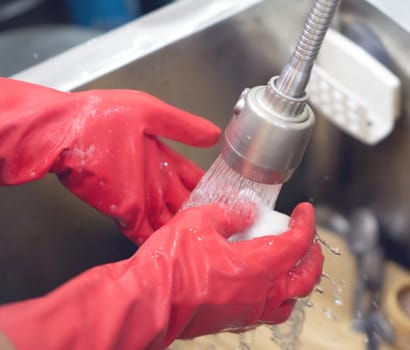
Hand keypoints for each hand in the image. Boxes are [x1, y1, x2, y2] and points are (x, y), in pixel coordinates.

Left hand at [0, 78, 219, 243]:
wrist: (61, 133)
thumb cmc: (99, 117)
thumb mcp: (149, 112)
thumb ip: (182, 126)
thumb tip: (214, 134)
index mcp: (163, 157)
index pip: (193, 178)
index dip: (210, 188)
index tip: (229, 199)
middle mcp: (154, 181)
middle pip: (185, 203)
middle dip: (203, 214)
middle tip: (225, 228)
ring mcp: (140, 199)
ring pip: (170, 220)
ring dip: (185, 230)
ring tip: (207, 243)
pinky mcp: (123, 213)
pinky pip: (147, 233)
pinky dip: (162, 241)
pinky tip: (178, 249)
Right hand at [0, 202, 323, 349]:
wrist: (147, 302)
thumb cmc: (170, 266)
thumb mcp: (200, 221)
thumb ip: (229, 214)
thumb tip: (244, 213)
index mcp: (258, 266)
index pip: (298, 244)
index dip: (306, 224)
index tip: (304, 211)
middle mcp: (259, 293)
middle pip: (304, 279)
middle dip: (313, 257)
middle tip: (309, 239)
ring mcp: (248, 311)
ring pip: (288, 301)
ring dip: (296, 281)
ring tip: (291, 265)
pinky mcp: (233, 321)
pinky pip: (266, 312)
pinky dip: (274, 296)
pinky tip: (261, 283)